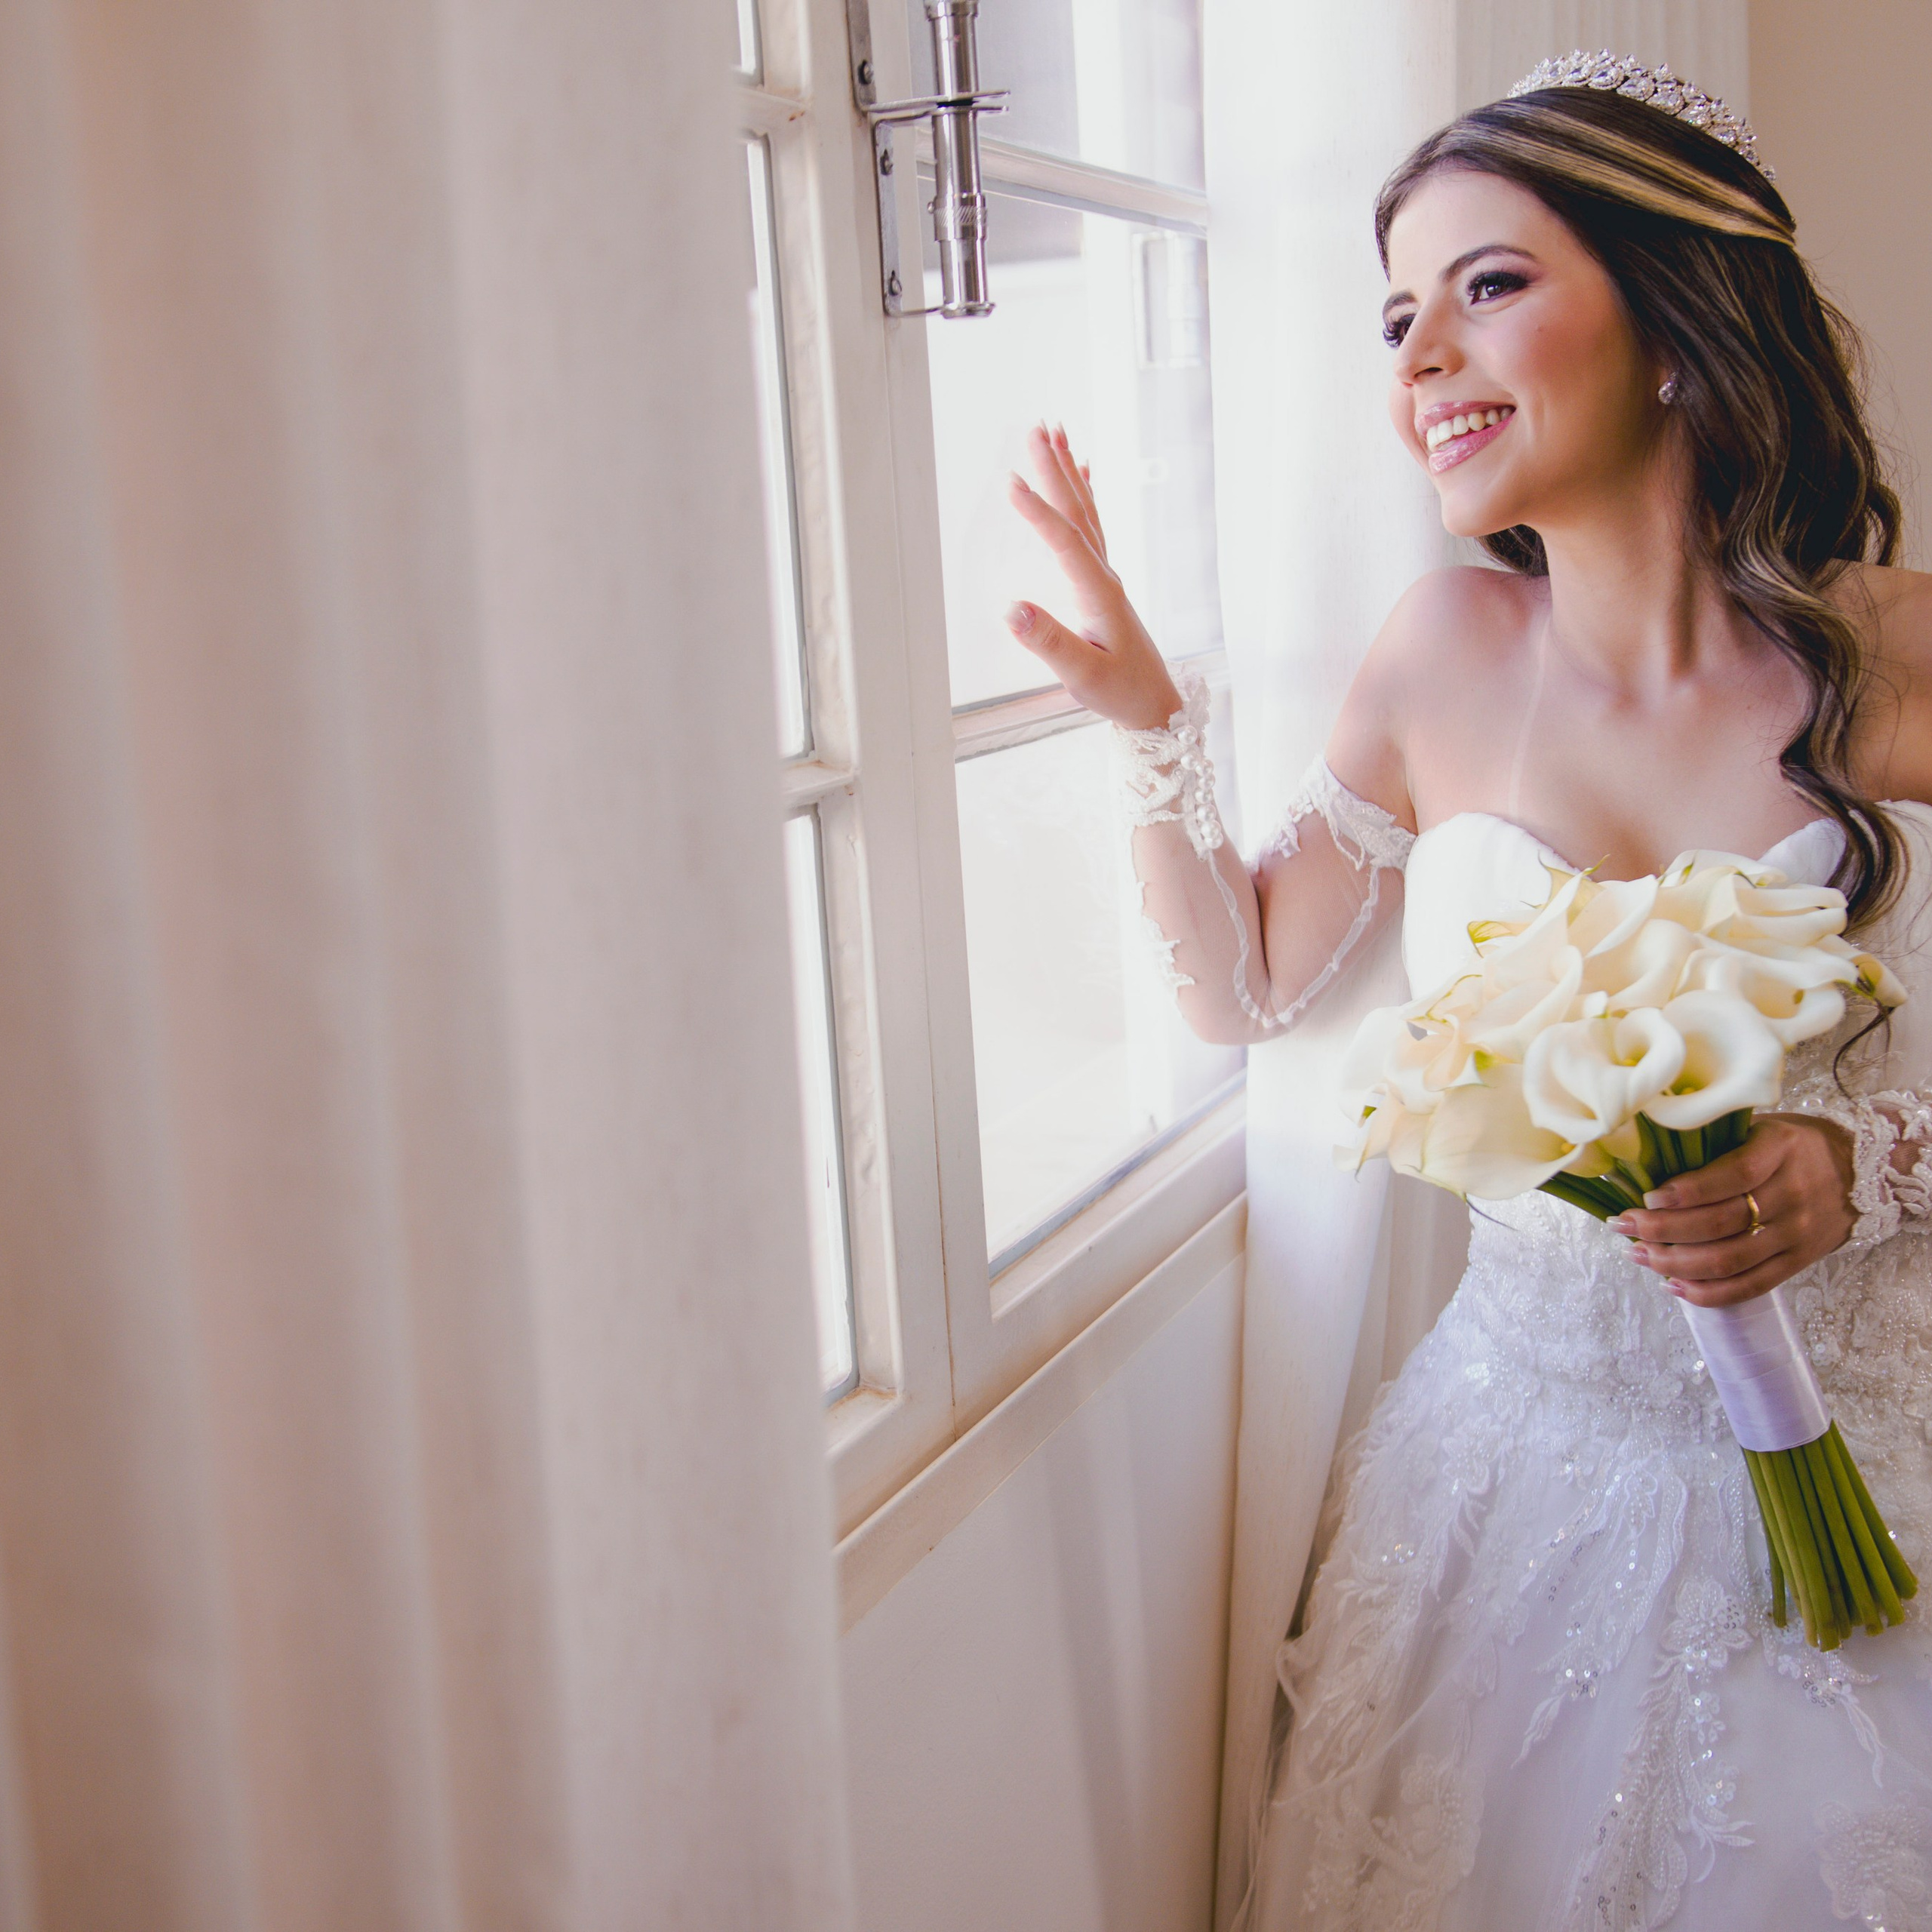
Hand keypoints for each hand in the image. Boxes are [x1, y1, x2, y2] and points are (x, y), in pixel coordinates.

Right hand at [1003, 423, 1183, 730]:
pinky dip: (1085, 495)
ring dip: (1069, 472)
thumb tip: (1011, 609)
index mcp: (1099, 593)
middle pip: (1078, 511)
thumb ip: (1048, 642)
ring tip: (1054, 434)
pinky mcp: (1105, 584)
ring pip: (1086, 512)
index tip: (1011, 482)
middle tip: (1037, 428)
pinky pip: (1093, 527)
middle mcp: (1105, 576)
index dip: (1038, 512)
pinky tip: (1084, 475)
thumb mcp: (1081, 675)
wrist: (1155, 704)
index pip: (1064, 542)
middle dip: (1056, 469)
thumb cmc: (1119, 691)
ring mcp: (1107, 577)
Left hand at [1609, 1114, 1856, 1305]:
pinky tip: (1672, 1285)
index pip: (1733, 1176)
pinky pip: (1750, 1286)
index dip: (1687, 1191)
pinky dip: (1708, 1292)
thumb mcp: (1763, 1128)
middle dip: (1664, 1230)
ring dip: (1675, 1263)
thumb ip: (1719, 1142)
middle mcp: (1791, 1194)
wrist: (1864, 1172)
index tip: (1647, 1197)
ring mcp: (1796, 1233)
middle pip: (1722, 1224)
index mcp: (1780, 1151)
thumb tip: (1649, 1158)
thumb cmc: (1795, 1144)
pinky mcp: (1798, 1262)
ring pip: (1730, 1260)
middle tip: (1624, 1226)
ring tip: (1639, 1254)